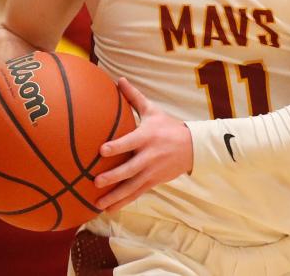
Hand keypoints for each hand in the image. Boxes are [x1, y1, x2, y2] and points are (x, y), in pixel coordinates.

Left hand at [94, 78, 192, 212]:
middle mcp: (149, 155)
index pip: (130, 142)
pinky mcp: (154, 181)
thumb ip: (134, 97)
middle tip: (96, 181)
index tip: (102, 151)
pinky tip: (108, 209)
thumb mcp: (153, 111)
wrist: (193, 146)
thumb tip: (118, 80)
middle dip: (113, 176)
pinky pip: (136, 193)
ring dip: (115, 196)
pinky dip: (123, 202)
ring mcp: (152, 171)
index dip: (117, 146)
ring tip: (98, 203)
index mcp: (147, 136)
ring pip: (132, 186)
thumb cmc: (168, 126)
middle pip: (129, 168)